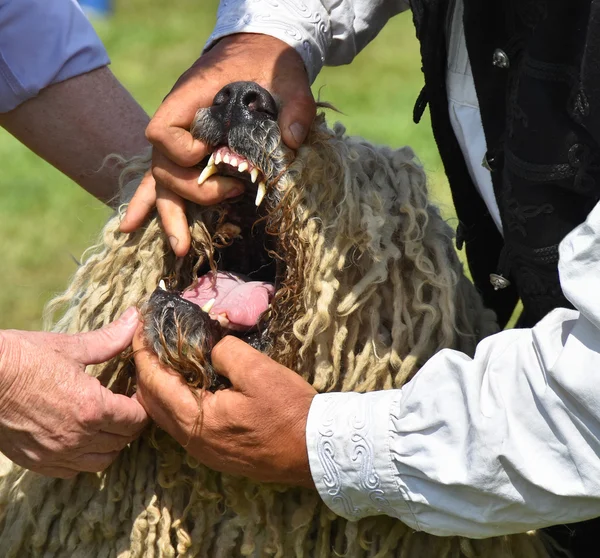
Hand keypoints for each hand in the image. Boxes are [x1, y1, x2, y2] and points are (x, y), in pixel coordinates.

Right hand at [0, 308, 148, 477]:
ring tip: (106, 424)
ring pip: (101, 461)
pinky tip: (80, 438)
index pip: (136, 419)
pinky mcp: (36, 462)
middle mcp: (78, 437)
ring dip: (111, 444)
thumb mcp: (70, 347)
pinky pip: (72, 471)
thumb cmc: (23, 358)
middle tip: (125, 407)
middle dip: (130, 424)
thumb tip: (135, 318)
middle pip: (123, 441)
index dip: (142, 406)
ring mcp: (56, 454)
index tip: (137, 394)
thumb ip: (109, 339)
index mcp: (92, 408)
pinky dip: (83, 458)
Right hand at [120, 33, 315, 256]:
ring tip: (181, 249)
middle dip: (193, 192)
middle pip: (164, 167)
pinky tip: (131, 228)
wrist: (256, 54)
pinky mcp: (190, 155)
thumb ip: (294, 106)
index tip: (212, 153)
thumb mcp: (286, 76)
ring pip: (162, 184)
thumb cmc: (266, 63)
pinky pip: (163, 183)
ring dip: (169, 217)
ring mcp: (181, 142)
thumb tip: (293, 141)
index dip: (182, 150)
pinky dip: (150, 205)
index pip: (163, 131)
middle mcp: (178, 124)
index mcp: (191, 99)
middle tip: (231, 194)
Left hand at [133, 333, 316, 487]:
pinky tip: (194, 382)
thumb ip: (224, 352)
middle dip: (148, 368)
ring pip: (168, 413)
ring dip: (164, 384)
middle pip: (152, 401)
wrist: (314, 451)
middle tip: (154, 340)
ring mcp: (203, 449)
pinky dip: (180, 398)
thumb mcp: (257, 370)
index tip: (141, 327)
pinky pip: (185, 422)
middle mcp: (191, 439)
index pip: (153, 381)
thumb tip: (209, 346)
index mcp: (195, 419)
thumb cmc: (287, 410)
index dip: (144, 351)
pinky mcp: (216, 452)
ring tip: (172, 356)